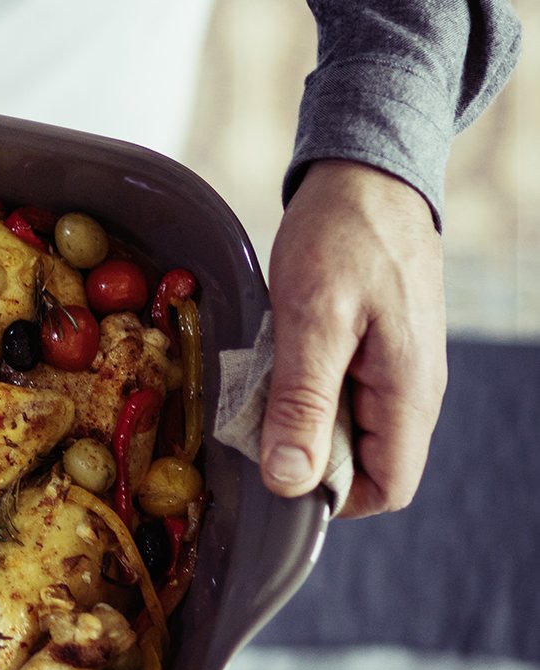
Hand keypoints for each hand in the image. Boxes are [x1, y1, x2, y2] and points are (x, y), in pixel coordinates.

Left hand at [260, 159, 445, 517]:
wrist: (368, 172)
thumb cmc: (344, 236)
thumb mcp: (311, 320)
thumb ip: (302, 404)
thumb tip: (289, 483)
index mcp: (409, 394)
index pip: (387, 489)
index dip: (332, 498)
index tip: (277, 470)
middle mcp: (412, 390)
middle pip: (364, 462)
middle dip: (307, 451)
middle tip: (257, 412)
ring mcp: (397, 368)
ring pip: (348, 426)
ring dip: (301, 414)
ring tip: (265, 374)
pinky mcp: (378, 347)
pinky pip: (341, 389)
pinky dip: (304, 383)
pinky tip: (277, 353)